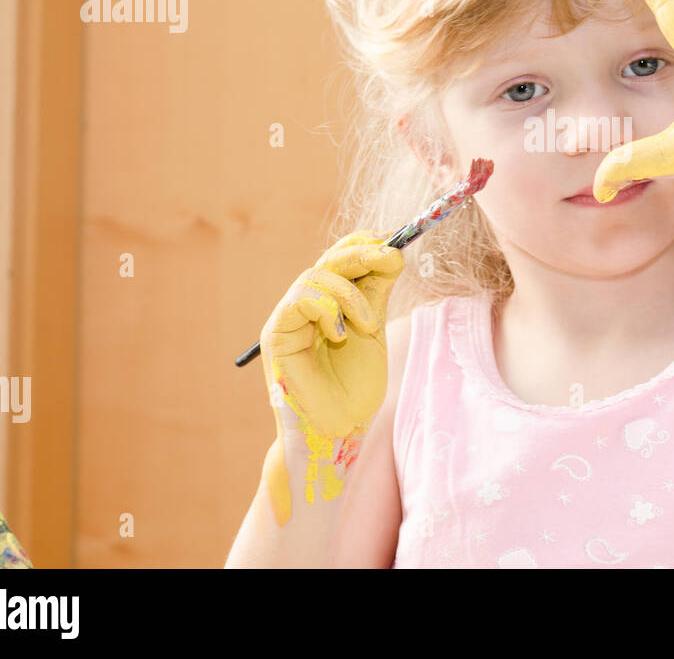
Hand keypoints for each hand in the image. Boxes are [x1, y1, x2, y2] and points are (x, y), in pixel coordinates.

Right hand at [257, 230, 402, 525]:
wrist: (338, 431)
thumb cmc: (354, 389)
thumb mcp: (374, 331)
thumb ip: (376, 294)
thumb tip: (393, 253)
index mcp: (327, 303)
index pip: (339, 256)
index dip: (364, 243)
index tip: (396, 242)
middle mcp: (304, 306)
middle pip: (328, 259)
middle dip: (363, 254)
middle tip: (393, 257)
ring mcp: (288, 318)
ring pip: (315, 276)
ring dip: (350, 294)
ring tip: (369, 326)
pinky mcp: (277, 334)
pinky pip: (301, 299)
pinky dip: (328, 308)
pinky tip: (341, 334)